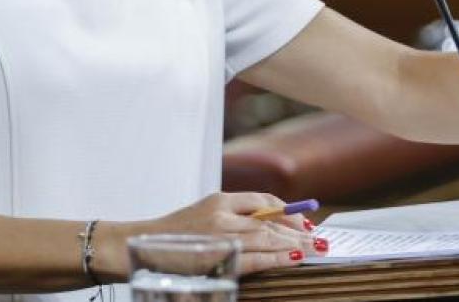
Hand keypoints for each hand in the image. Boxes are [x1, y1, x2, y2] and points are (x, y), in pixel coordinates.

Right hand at [112, 192, 323, 275]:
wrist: (138, 246)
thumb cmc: (175, 235)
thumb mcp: (205, 215)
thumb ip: (234, 218)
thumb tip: (272, 227)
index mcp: (219, 199)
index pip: (263, 201)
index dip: (288, 212)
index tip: (306, 223)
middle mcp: (221, 213)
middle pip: (269, 220)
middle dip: (299, 230)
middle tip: (320, 240)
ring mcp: (217, 236)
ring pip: (265, 238)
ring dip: (294, 244)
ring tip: (316, 250)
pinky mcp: (213, 257)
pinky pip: (252, 258)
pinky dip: (275, 258)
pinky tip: (293, 258)